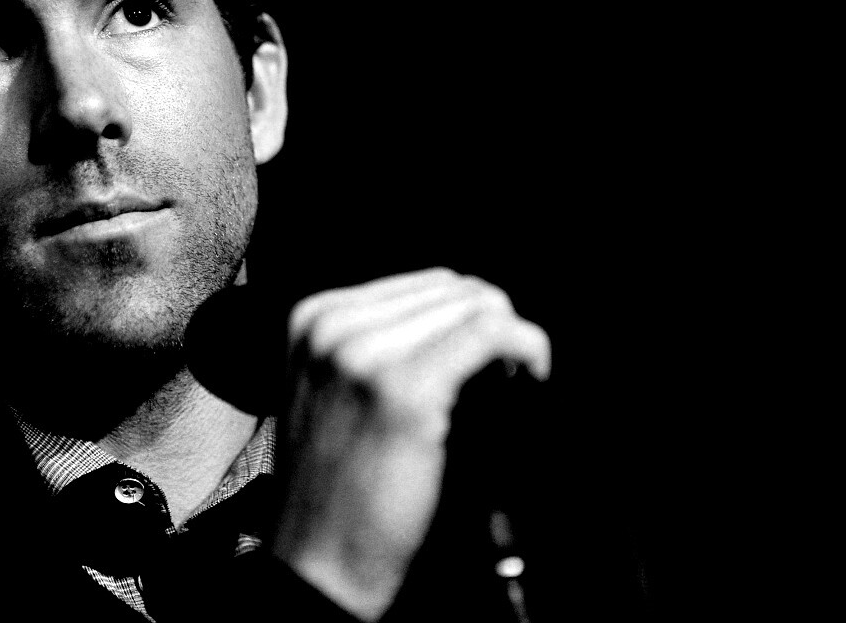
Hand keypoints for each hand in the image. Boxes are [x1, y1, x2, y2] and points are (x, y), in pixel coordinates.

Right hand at [269, 268, 550, 619]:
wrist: (316, 562)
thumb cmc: (338, 486)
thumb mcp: (337, 389)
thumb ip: (381, 342)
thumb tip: (472, 313)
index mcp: (315, 317)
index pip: (426, 283)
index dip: (471, 316)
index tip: (491, 359)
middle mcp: (332, 325)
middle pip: (453, 290)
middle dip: (492, 326)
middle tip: (507, 377)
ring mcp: (362, 353)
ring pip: (475, 306)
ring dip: (510, 340)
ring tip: (511, 384)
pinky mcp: (402, 389)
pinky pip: (490, 335)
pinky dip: (526, 348)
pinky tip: (530, 377)